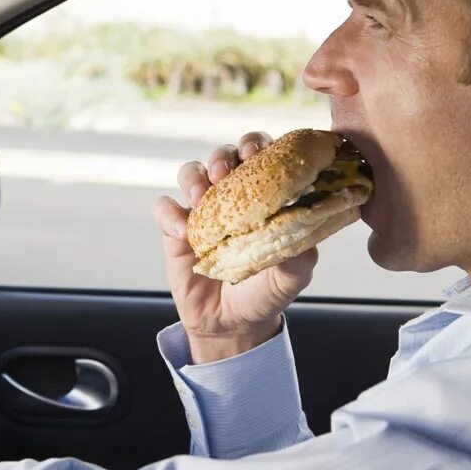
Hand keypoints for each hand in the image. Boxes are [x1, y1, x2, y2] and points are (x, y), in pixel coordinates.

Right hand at [153, 132, 317, 363]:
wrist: (231, 324)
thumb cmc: (265, 292)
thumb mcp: (291, 278)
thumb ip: (300, 256)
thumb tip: (306, 235)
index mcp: (263, 195)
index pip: (261, 156)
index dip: (258, 145)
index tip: (257, 152)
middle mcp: (231, 195)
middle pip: (224, 155)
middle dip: (224, 156)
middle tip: (225, 172)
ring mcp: (201, 209)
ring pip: (191, 173)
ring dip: (195, 178)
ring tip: (201, 197)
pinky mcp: (174, 229)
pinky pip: (164, 207)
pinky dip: (170, 215)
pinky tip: (183, 233)